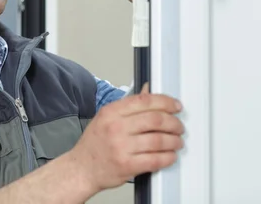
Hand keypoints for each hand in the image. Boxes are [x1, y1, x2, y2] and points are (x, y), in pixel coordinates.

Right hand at [68, 83, 183, 191]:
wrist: (81, 169)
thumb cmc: (94, 144)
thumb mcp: (106, 117)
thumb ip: (128, 106)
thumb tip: (148, 92)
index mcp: (111, 112)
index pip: (145, 101)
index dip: (166, 102)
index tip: (176, 106)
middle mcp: (116, 127)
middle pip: (155, 119)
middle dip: (174, 122)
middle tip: (179, 126)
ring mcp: (121, 147)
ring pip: (158, 140)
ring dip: (174, 141)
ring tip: (177, 142)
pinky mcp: (127, 165)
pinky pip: (155, 159)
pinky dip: (168, 157)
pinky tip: (170, 155)